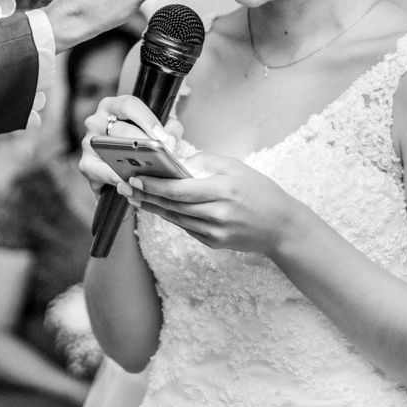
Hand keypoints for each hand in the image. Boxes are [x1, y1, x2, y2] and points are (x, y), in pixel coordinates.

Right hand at [78, 95, 179, 195]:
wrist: (117, 165)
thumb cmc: (138, 141)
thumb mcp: (155, 129)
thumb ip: (169, 129)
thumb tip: (170, 142)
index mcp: (112, 107)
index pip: (129, 105)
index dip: (147, 119)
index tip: (161, 136)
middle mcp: (96, 121)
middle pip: (123, 132)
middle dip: (146, 146)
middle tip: (162, 158)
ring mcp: (89, 143)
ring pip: (113, 153)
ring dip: (134, 165)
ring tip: (151, 173)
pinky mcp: (86, 164)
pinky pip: (104, 173)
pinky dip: (119, 179)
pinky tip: (132, 184)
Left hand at [118, 151, 303, 254]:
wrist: (282, 227)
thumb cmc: (261, 191)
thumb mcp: (237, 167)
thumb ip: (206, 162)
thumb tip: (178, 163)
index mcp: (224, 191)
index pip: (180, 190)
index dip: (154, 185)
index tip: (135, 178)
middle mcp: (218, 214)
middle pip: (173, 206)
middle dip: (146, 196)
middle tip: (125, 186)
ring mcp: (215, 232)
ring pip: (175, 218)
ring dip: (152, 208)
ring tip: (134, 196)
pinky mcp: (214, 243)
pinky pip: (186, 227)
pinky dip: (170, 216)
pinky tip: (156, 207)